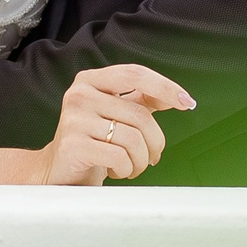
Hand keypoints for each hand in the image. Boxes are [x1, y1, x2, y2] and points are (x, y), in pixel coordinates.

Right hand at [35, 65, 194, 185]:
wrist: (59, 171)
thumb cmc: (92, 142)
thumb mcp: (115, 115)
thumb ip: (140, 101)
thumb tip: (174, 97)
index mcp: (91, 81)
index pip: (135, 75)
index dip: (165, 87)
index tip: (187, 102)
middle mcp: (80, 94)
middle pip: (140, 115)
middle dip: (155, 142)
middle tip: (152, 156)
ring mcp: (74, 119)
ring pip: (133, 139)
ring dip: (141, 161)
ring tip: (132, 166)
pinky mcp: (73, 144)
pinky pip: (119, 157)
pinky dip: (126, 169)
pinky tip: (116, 170)